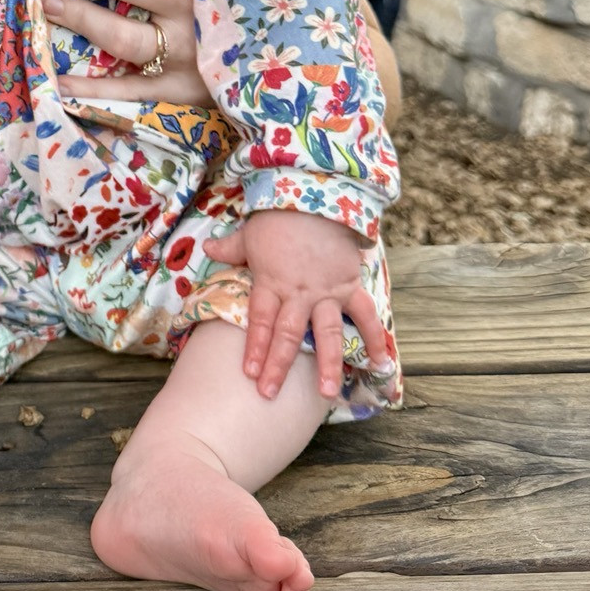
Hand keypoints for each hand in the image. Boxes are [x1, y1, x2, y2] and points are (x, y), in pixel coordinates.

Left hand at [204, 210, 391, 400]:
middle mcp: (298, 292)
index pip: (261, 321)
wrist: (315, 195)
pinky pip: (365, 315)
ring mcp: (326, 292)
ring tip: (326, 393)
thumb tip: (208, 249)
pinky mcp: (349, 285)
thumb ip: (231, 248)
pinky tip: (381, 364)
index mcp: (271, 282)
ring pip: (327, 333)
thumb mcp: (250, 232)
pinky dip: (375, 339)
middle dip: (278, 366)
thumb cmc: (279, 216)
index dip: (255, 348)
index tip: (249, 373)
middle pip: (287, 334)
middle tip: (270, 394)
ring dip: (326, 363)